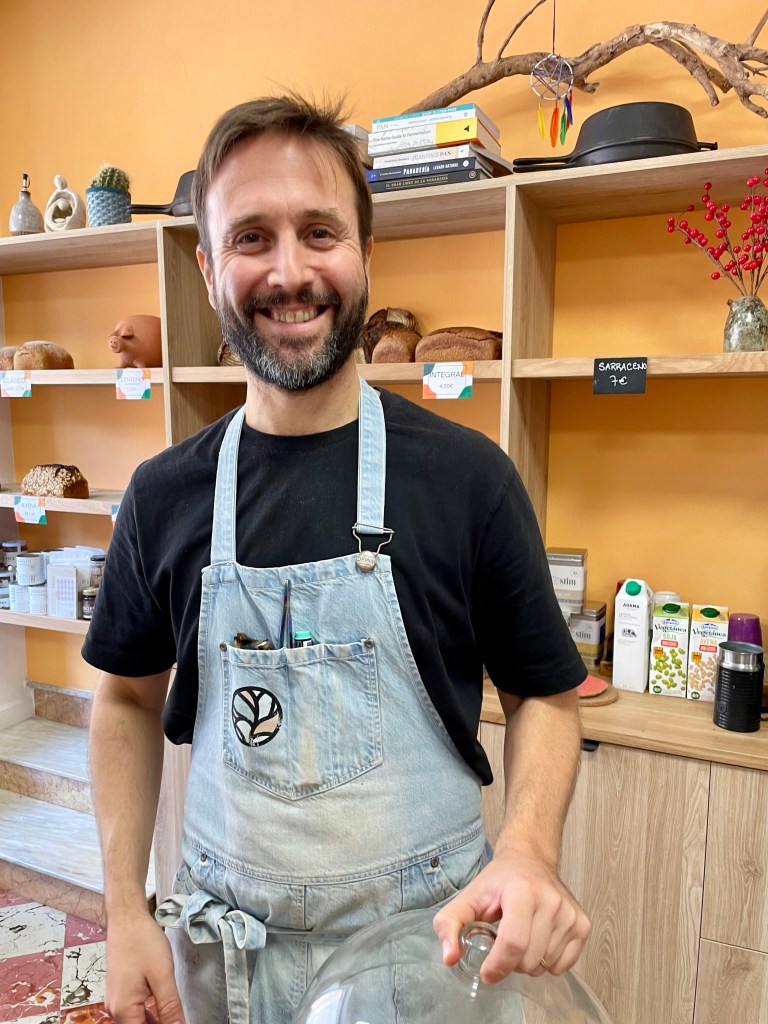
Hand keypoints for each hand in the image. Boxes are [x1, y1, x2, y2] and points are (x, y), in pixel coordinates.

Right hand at [104, 911, 184, 1023]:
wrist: (127, 918)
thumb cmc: (142, 941)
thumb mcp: (162, 975)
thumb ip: (170, 1007)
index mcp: (123, 1010)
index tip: (178, 1023)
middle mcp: (115, 1010)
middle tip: (178, 1018)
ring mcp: (117, 1001)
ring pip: (137, 1022)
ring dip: (155, 1022)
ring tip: (173, 1015)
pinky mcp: (121, 992)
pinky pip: (135, 1012)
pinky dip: (149, 1014)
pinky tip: (164, 1010)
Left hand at [432, 843, 589, 982]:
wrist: (529, 859)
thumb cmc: (499, 881)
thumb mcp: (468, 897)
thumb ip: (448, 924)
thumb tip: (449, 957)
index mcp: (522, 891)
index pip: (513, 943)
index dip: (497, 966)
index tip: (486, 973)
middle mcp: (550, 900)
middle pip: (529, 959)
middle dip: (511, 963)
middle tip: (504, 944)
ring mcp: (569, 913)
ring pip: (546, 965)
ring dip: (529, 963)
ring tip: (522, 938)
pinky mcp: (582, 924)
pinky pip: (564, 965)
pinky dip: (548, 963)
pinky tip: (539, 942)